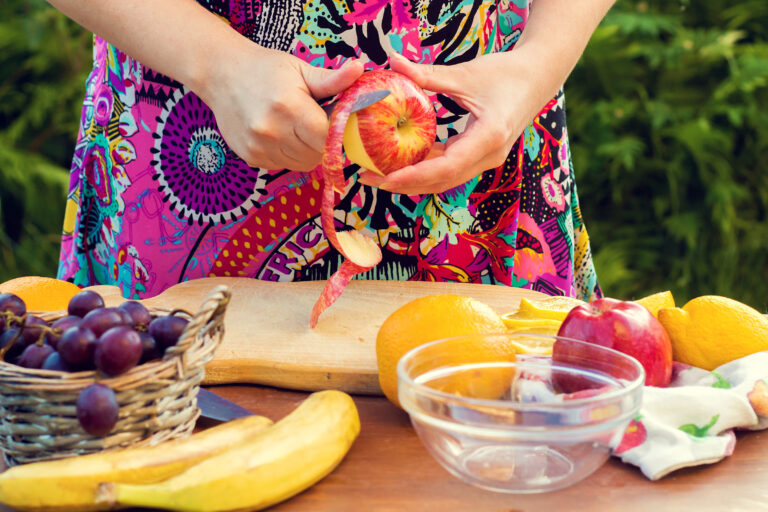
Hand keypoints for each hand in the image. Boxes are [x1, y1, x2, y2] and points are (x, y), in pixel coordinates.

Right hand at [200, 42, 363, 170]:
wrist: (220, 74)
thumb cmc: (263, 68)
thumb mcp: (299, 69)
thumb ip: (331, 79)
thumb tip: (359, 70)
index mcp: (289, 107)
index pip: (327, 137)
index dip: (337, 133)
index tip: (338, 123)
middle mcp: (272, 131)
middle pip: (317, 154)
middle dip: (323, 141)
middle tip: (316, 121)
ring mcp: (259, 147)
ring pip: (302, 164)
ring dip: (308, 151)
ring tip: (298, 126)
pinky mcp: (251, 158)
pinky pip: (283, 165)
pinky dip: (289, 154)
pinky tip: (281, 133)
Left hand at [358, 52, 550, 193]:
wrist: (537, 79)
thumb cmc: (505, 73)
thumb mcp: (465, 74)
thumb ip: (427, 74)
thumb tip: (391, 60)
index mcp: (489, 136)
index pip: (448, 166)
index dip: (415, 176)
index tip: (386, 177)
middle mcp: (489, 155)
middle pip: (442, 181)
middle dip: (405, 184)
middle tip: (368, 178)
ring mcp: (486, 159)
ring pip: (445, 179)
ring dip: (412, 180)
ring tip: (377, 174)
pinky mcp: (481, 156)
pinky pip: (449, 168)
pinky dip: (425, 168)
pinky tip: (399, 162)